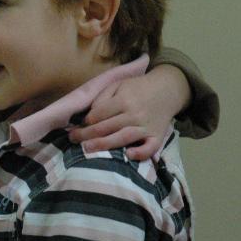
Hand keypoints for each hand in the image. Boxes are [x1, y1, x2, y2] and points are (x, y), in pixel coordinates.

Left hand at [68, 64, 188, 159]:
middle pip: (107, 127)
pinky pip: (150, 148)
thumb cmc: (138, 88)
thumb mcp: (119, 84)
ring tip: (87, 149)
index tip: (78, 126)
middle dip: (87, 134)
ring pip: (123, 137)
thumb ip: (103, 97)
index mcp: (123, 99)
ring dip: (104, 144)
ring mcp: (146, 126)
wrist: (167, 90)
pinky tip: (128, 156)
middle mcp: (134, 113)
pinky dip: (140, 153)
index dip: (86, 121)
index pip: (100, 113)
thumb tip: (90, 115)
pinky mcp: (157, 136)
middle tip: (73, 139)